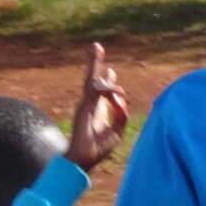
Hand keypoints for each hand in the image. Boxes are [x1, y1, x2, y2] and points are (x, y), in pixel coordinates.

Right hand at [67, 42, 130, 169]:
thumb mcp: (116, 131)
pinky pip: (94, 91)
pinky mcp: (83, 107)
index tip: (111, 70)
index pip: (101, 90)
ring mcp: (85, 105)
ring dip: (93, 63)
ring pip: (90, 80)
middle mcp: (90, 104)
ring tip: (96, 47)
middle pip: (92, 79)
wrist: (84, 159)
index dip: (107, 79)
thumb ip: (121, 115)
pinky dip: (105, 87)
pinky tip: (114, 86)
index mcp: (97, 109)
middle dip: (94, 62)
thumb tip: (122, 101)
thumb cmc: (99, 148)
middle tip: (96, 46)